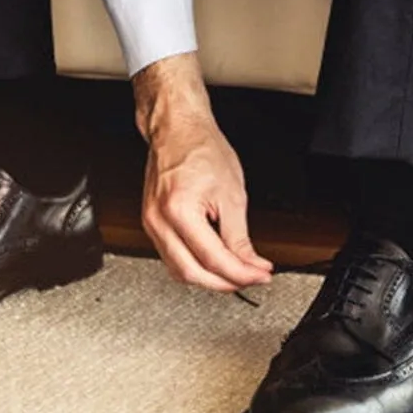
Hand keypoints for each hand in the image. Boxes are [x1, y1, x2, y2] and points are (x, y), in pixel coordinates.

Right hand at [133, 53, 273, 292]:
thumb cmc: (202, 149)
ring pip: (179, 270)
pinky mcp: (152, 224)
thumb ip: (239, 234)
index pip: (213, 258)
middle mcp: (159, 222)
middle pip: (191, 273)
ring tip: (237, 274)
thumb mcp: (232, 191)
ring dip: (209, 278)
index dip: (240, 273)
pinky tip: (213, 263)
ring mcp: (152, 225)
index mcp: (179, 211)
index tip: (261, 274)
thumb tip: (249, 262)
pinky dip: (195, 264)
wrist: (178, 130)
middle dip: (224, 283)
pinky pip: (172, 256)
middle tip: (250, 279)